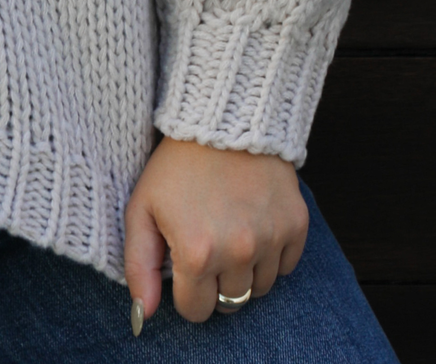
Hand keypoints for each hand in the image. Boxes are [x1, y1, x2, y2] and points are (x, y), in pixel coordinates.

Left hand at [124, 136, 308, 324]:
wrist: (222, 119)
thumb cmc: (175, 166)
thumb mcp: (143, 209)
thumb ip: (139, 267)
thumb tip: (144, 316)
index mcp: (197, 253)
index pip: (196, 311)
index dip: (186, 291)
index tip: (184, 263)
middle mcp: (238, 251)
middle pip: (230, 303)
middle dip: (215, 282)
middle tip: (207, 243)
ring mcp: (271, 238)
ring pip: (260, 288)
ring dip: (245, 270)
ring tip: (229, 230)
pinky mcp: (296, 224)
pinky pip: (286, 266)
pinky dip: (271, 254)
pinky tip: (253, 223)